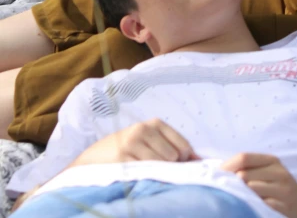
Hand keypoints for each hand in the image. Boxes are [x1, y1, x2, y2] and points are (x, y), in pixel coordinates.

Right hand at [71, 118, 198, 166]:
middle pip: (174, 157)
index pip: (184, 146)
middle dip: (170, 168)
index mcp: (154, 123)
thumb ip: (172, 148)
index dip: (184, 161)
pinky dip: (146, 178)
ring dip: (157, 174)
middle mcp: (144, 129)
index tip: (175, 168)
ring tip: (145, 174)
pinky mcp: (122, 158)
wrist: (91, 159)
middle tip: (156, 172)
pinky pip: (145, 172)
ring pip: (162, 165)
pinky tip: (138, 177)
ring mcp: (132, 143)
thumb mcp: (148, 142)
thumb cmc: (125, 151)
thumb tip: (200, 161)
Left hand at [222, 153, 296, 217]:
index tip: (214, 176)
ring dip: (240, 196)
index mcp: (272, 160)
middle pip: (244, 174)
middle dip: (231, 184)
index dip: (227, 166)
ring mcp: (283, 190)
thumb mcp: (268, 172)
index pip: (244, 157)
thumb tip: (218, 169)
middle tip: (222, 191)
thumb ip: (249, 168)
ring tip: (234, 200)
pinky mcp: (284, 206)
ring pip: (251, 190)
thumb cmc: (278, 188)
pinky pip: (260, 205)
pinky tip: (248, 208)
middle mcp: (279, 172)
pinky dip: (250, 207)